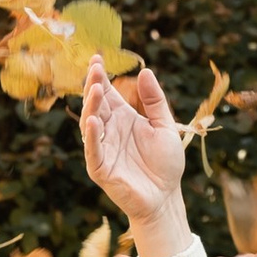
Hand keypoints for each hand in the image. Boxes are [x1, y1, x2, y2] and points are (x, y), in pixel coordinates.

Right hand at [80, 56, 190, 251]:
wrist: (166, 197)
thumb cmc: (165, 165)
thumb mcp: (165, 126)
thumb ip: (155, 101)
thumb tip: (145, 72)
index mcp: (122, 118)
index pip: (106, 93)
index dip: (100, 77)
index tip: (97, 59)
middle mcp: (109, 130)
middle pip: (96, 105)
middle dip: (93, 86)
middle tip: (94, 69)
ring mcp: (103, 149)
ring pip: (90, 125)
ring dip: (91, 107)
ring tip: (95, 90)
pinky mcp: (101, 169)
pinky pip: (93, 151)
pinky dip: (92, 137)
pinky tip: (93, 122)